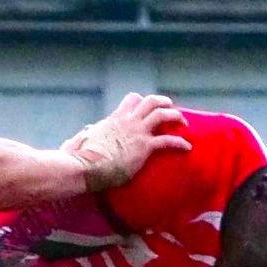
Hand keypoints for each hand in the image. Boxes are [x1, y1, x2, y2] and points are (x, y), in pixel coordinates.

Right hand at [70, 93, 189, 192]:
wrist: (85, 167)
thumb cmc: (79, 157)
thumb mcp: (81, 139)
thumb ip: (87, 133)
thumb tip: (88, 131)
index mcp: (114, 119)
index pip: (132, 100)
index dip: (143, 102)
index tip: (149, 108)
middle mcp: (127, 121)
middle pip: (151, 101)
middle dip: (164, 102)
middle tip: (171, 110)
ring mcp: (137, 132)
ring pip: (162, 114)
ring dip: (175, 116)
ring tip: (184, 124)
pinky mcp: (144, 147)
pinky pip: (168, 141)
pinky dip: (180, 143)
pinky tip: (187, 147)